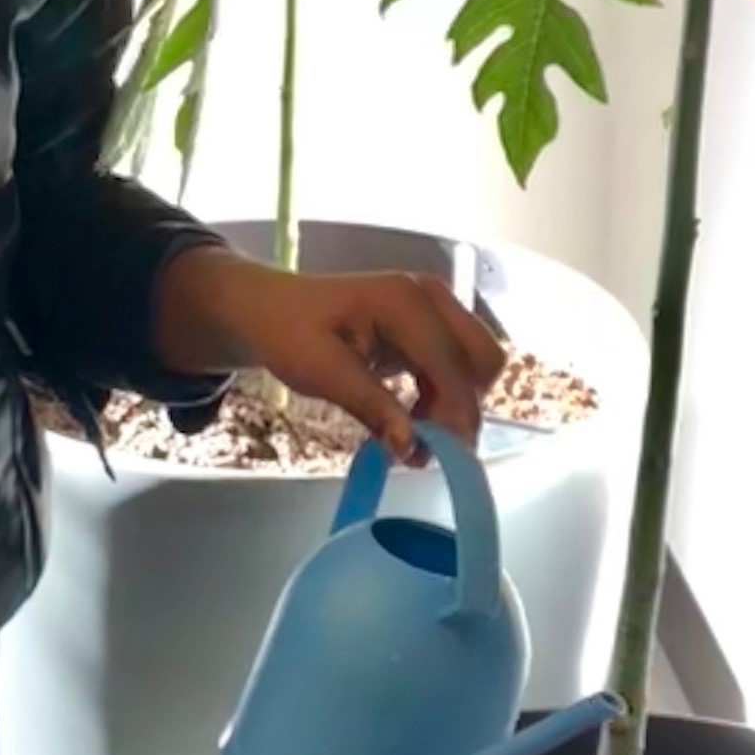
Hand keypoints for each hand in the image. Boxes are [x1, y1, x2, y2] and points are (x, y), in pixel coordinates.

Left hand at [152, 249, 507, 460]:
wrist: (271, 308)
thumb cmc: (288, 333)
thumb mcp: (321, 372)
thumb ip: (371, 407)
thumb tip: (412, 446)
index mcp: (404, 302)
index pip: (452, 366)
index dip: (452, 416)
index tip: (434, 458)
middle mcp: (430, 297)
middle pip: (482, 359)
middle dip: (464, 407)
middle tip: (427, 446)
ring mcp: (434, 306)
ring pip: (476, 364)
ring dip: (456, 404)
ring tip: (414, 439)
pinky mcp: (430, 322)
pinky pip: (457, 364)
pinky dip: (445, 395)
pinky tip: (413, 418)